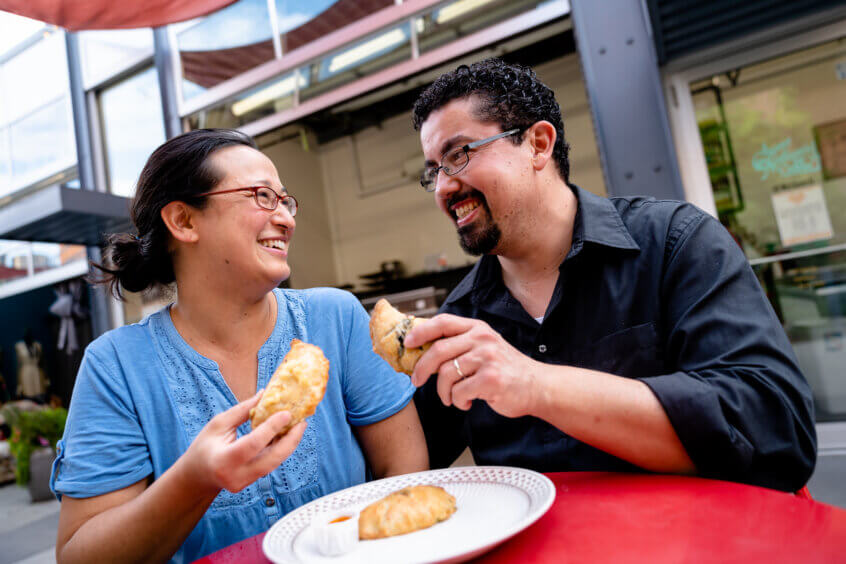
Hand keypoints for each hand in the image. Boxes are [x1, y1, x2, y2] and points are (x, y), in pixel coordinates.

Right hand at [182, 391, 305, 494]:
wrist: (197, 476)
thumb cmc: (204, 446)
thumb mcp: (218, 424)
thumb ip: (242, 411)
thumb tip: (265, 394)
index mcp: (224, 460)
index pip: (253, 444)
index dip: (272, 428)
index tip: (287, 413)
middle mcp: (236, 475)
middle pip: (272, 459)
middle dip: (291, 440)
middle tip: (302, 421)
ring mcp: (245, 482)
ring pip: (275, 463)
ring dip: (289, 444)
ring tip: (298, 426)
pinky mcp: (252, 482)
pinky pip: (271, 464)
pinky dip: (280, 449)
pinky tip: (287, 435)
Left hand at [405, 314, 540, 417]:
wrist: (538, 386)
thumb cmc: (506, 369)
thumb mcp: (485, 347)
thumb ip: (461, 344)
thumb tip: (423, 351)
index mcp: (478, 328)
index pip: (442, 322)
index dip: (420, 331)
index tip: (408, 343)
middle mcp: (482, 339)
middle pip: (437, 350)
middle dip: (421, 368)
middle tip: (416, 380)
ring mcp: (487, 358)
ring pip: (445, 374)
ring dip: (443, 391)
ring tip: (452, 398)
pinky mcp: (490, 379)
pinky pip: (458, 392)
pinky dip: (458, 401)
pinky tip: (467, 402)